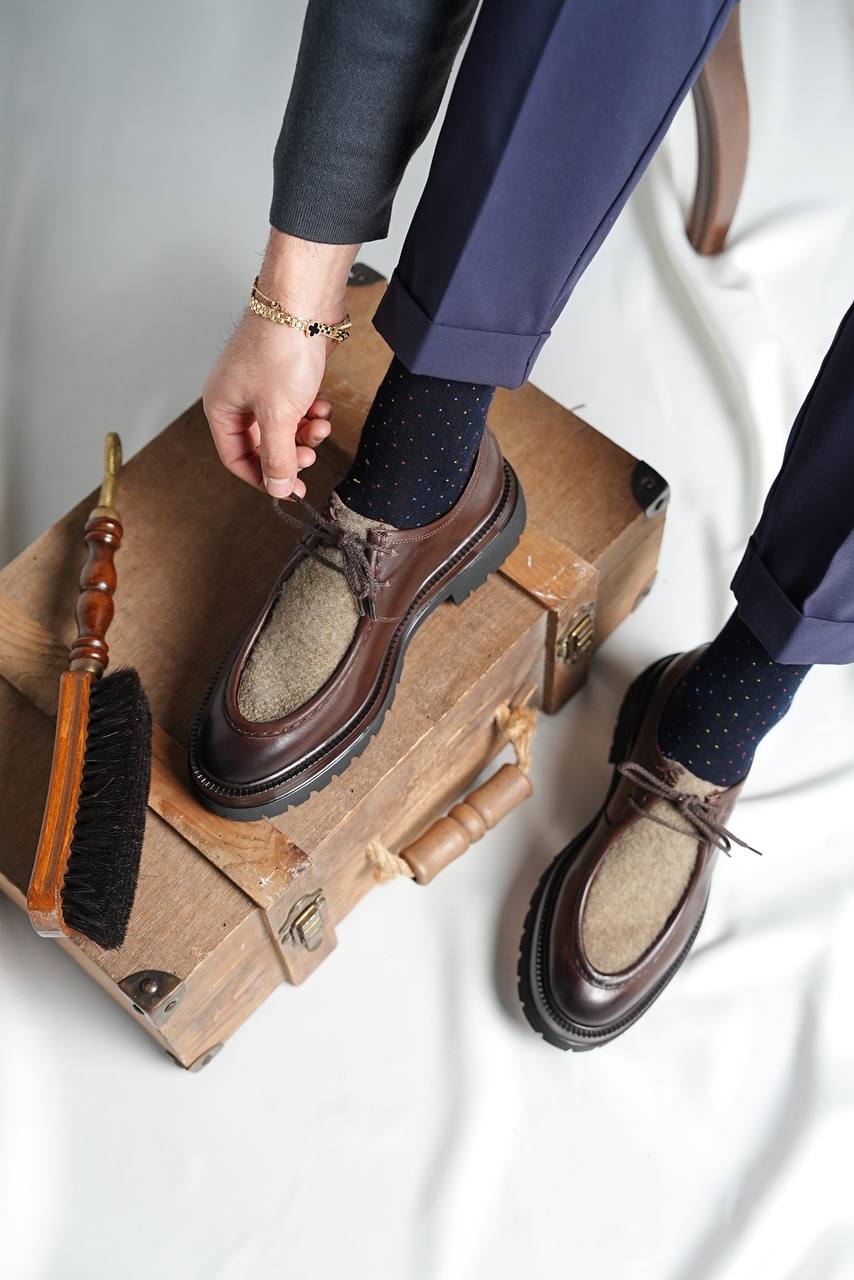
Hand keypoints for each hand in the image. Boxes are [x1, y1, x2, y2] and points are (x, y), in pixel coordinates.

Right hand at [203, 231, 358, 498]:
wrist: (303, 301)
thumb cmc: (280, 349)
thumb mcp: (279, 415)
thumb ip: (277, 457)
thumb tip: (277, 489)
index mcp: (221, 407)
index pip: (235, 457)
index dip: (263, 477)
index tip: (289, 488)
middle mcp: (236, 396)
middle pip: (261, 443)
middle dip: (289, 452)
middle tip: (310, 456)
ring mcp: (259, 383)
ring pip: (282, 425)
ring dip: (304, 432)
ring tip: (321, 425)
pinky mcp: (282, 372)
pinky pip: (294, 405)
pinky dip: (310, 411)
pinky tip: (322, 406)